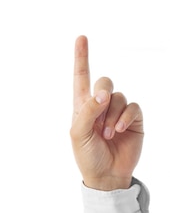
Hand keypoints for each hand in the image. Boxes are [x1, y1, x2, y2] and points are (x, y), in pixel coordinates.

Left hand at [70, 36, 142, 190]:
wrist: (106, 175)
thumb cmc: (87, 156)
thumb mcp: (79, 134)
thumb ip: (87, 111)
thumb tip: (101, 93)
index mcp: (82, 107)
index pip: (81, 78)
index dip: (82, 58)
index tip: (81, 38)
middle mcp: (100, 105)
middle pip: (104, 81)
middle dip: (102, 96)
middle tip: (98, 116)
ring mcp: (118, 111)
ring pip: (118, 96)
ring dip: (111, 116)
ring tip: (107, 135)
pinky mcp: (134, 118)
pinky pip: (133, 106)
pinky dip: (125, 117)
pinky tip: (119, 131)